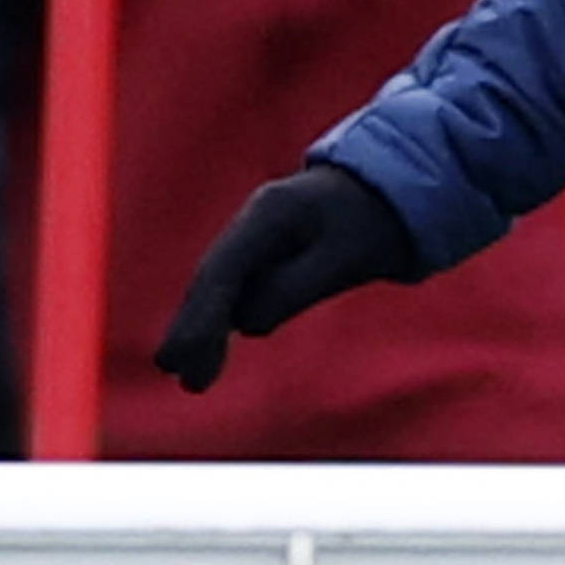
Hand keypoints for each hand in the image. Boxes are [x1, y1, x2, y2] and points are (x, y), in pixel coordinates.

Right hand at [156, 165, 417, 389]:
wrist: (390, 189)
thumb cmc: (374, 223)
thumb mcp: (345, 258)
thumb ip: (294, 289)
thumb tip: (245, 324)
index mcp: (272, 213)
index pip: (225, 270)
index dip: (201, 316)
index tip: (182, 356)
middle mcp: (253, 219)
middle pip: (212, 278)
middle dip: (193, 327)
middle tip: (174, 372)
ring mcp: (255, 233)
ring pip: (219, 284)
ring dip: (202, 326)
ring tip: (188, 375)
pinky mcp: (264, 249)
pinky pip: (235, 286)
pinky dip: (221, 316)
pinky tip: (208, 349)